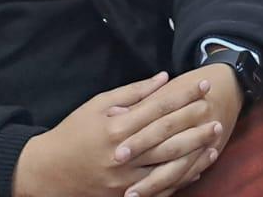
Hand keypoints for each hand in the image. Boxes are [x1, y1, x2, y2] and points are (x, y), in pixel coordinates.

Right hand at [12, 71, 226, 196]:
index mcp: (116, 129)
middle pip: (168, 136)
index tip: (203, 85)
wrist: (47, 173)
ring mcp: (124, 179)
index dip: (184, 95)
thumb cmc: (73, 133)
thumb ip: (132, 93)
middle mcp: (123, 155)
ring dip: (195, 149)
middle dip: (195, 122)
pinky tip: (199, 167)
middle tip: (215, 111)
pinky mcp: (124, 196)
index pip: (158, 108)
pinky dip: (181, 177)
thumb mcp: (97, 105)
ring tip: (215, 137)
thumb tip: (164, 78)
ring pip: (169, 164)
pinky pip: (160, 187)